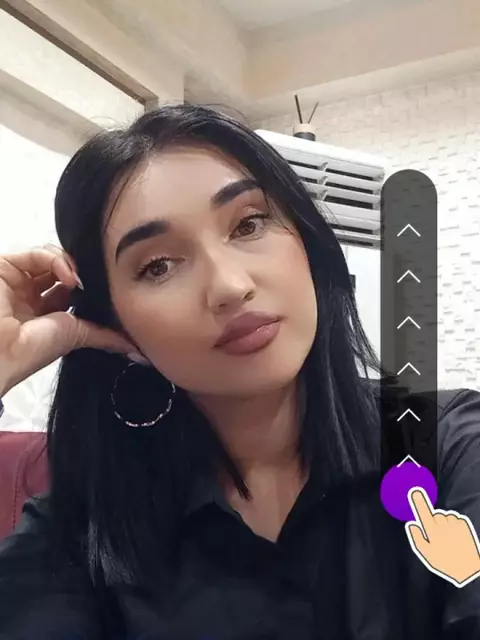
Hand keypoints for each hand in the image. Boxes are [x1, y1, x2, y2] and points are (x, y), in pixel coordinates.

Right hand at [0, 245, 140, 395]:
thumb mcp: (74, 337)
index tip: (106, 289)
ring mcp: (18, 281)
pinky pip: (35, 253)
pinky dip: (55, 259)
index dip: (89, 286)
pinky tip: (68, 275)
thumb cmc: (32, 349)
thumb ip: (103, 335)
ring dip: (70, 265)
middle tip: (96, 279)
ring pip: (50, 257)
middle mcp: (30, 297)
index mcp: (44, 316)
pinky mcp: (5, 267)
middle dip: (82, 271)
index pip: (71, 290)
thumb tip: (134, 346)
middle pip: (62, 270)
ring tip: (79, 281)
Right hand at [405, 487, 479, 587]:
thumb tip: (412, 524)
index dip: (418, 501)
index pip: (423, 512)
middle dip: (434, 521)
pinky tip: (455, 536)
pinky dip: (454, 524)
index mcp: (432, 532)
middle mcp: (444, 526)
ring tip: (448, 537)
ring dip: (445, 522)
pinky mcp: (464, 526)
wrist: (468, 570)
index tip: (414, 491)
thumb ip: (416, 538)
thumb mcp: (427, 554)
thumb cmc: (445, 563)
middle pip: (435, 515)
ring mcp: (455, 525)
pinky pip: (455, 519)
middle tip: (437, 534)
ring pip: (446, 516)